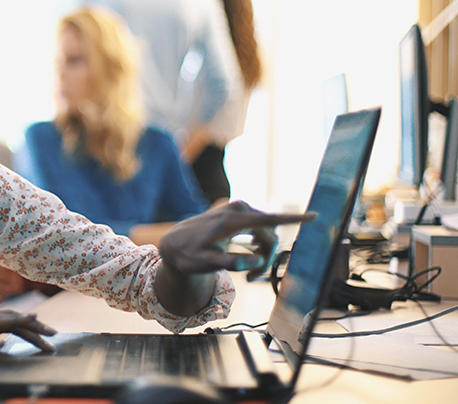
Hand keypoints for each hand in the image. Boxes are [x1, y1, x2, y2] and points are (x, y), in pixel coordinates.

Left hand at [159, 201, 314, 280]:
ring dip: (263, 254)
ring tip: (248, 275)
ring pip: (266, 234)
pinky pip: (259, 230)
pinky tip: (248, 259)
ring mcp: (237, 209)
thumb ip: (230, 262)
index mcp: (232, 221)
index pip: (269, 219)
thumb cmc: (189, 256)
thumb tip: (255, 261)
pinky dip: (258, 246)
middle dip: (267, 258)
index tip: (315, 216)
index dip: (294, 219)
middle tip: (252, 279)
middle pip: (270, 236)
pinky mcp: (237, 212)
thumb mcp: (206, 264)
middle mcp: (238, 210)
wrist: (174, 244)